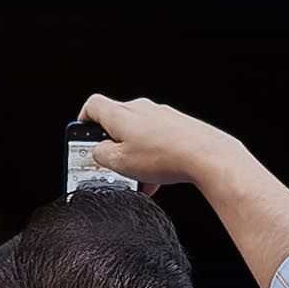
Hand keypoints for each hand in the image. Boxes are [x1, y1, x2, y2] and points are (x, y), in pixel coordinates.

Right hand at [72, 92, 238, 195]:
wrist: (207, 156)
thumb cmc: (165, 155)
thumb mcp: (119, 163)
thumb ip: (101, 155)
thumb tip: (99, 153)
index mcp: (120, 114)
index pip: (93, 106)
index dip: (83, 121)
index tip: (81, 137)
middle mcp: (141, 109)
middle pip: (117, 125)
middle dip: (113, 149)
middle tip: (111, 168)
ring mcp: (162, 117)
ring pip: (140, 137)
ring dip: (135, 158)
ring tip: (138, 180)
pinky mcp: (179, 127)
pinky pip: (158, 142)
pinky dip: (153, 159)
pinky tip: (157, 180)